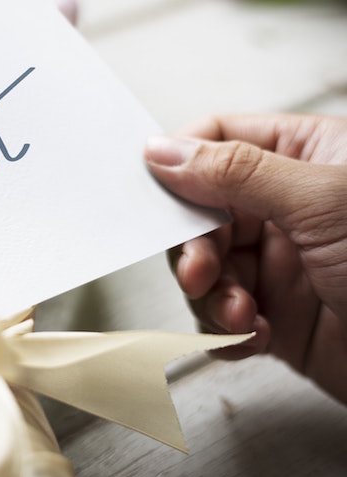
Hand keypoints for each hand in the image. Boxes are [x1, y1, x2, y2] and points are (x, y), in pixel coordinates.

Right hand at [144, 113, 346, 403]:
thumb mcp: (322, 203)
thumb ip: (235, 171)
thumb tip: (162, 149)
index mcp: (308, 156)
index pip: (220, 138)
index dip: (180, 162)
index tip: (154, 192)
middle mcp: (290, 206)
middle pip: (201, 210)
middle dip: (194, 246)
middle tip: (201, 271)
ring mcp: (284, 263)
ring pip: (206, 267)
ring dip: (211, 295)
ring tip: (241, 315)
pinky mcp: (281, 317)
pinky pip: (223, 318)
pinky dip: (225, 332)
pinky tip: (253, 338)